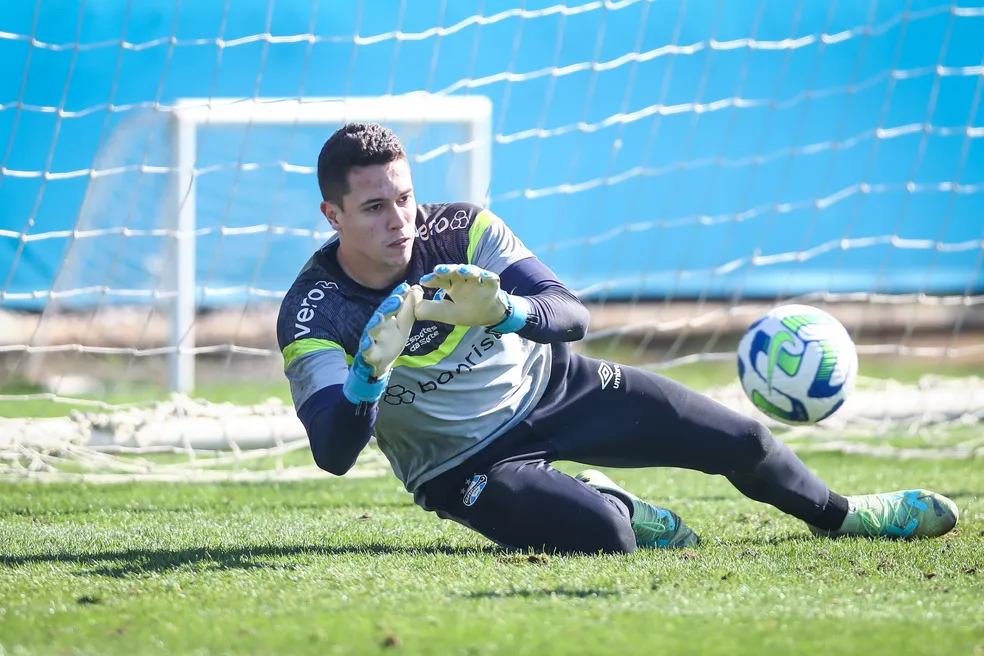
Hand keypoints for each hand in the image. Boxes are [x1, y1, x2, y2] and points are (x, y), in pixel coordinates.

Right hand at [344, 282, 422, 403]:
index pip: (393, 303)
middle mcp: (378, 324)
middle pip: (382, 313)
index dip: (398, 295)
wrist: (380, 362)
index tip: (406, 287)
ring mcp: (371, 337)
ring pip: (372, 329)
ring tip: (380, 317)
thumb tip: (417, 288)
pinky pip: (367, 349)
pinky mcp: (368, 352)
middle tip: (397, 299)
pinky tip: (368, 343)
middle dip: (389, 306)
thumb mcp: (403, 325)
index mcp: (387, 316)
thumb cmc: (391, 340)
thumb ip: (409, 309)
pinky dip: (367, 346)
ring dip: (376, 323)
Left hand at [415, 264, 508, 326]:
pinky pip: (490, 278)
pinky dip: (487, 276)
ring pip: (472, 271)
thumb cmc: (466, 311)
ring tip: (461, 270)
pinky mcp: (492, 284)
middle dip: (446, 269)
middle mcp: (463, 279)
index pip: (440, 279)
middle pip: (454, 271)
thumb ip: (427, 310)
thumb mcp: (444, 313)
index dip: (432, 279)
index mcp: (451, 285)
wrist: (489, 316)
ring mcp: (478, 281)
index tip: (423, 282)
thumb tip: (409, 303)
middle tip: (437, 270)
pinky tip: (483, 275)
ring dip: (466, 269)